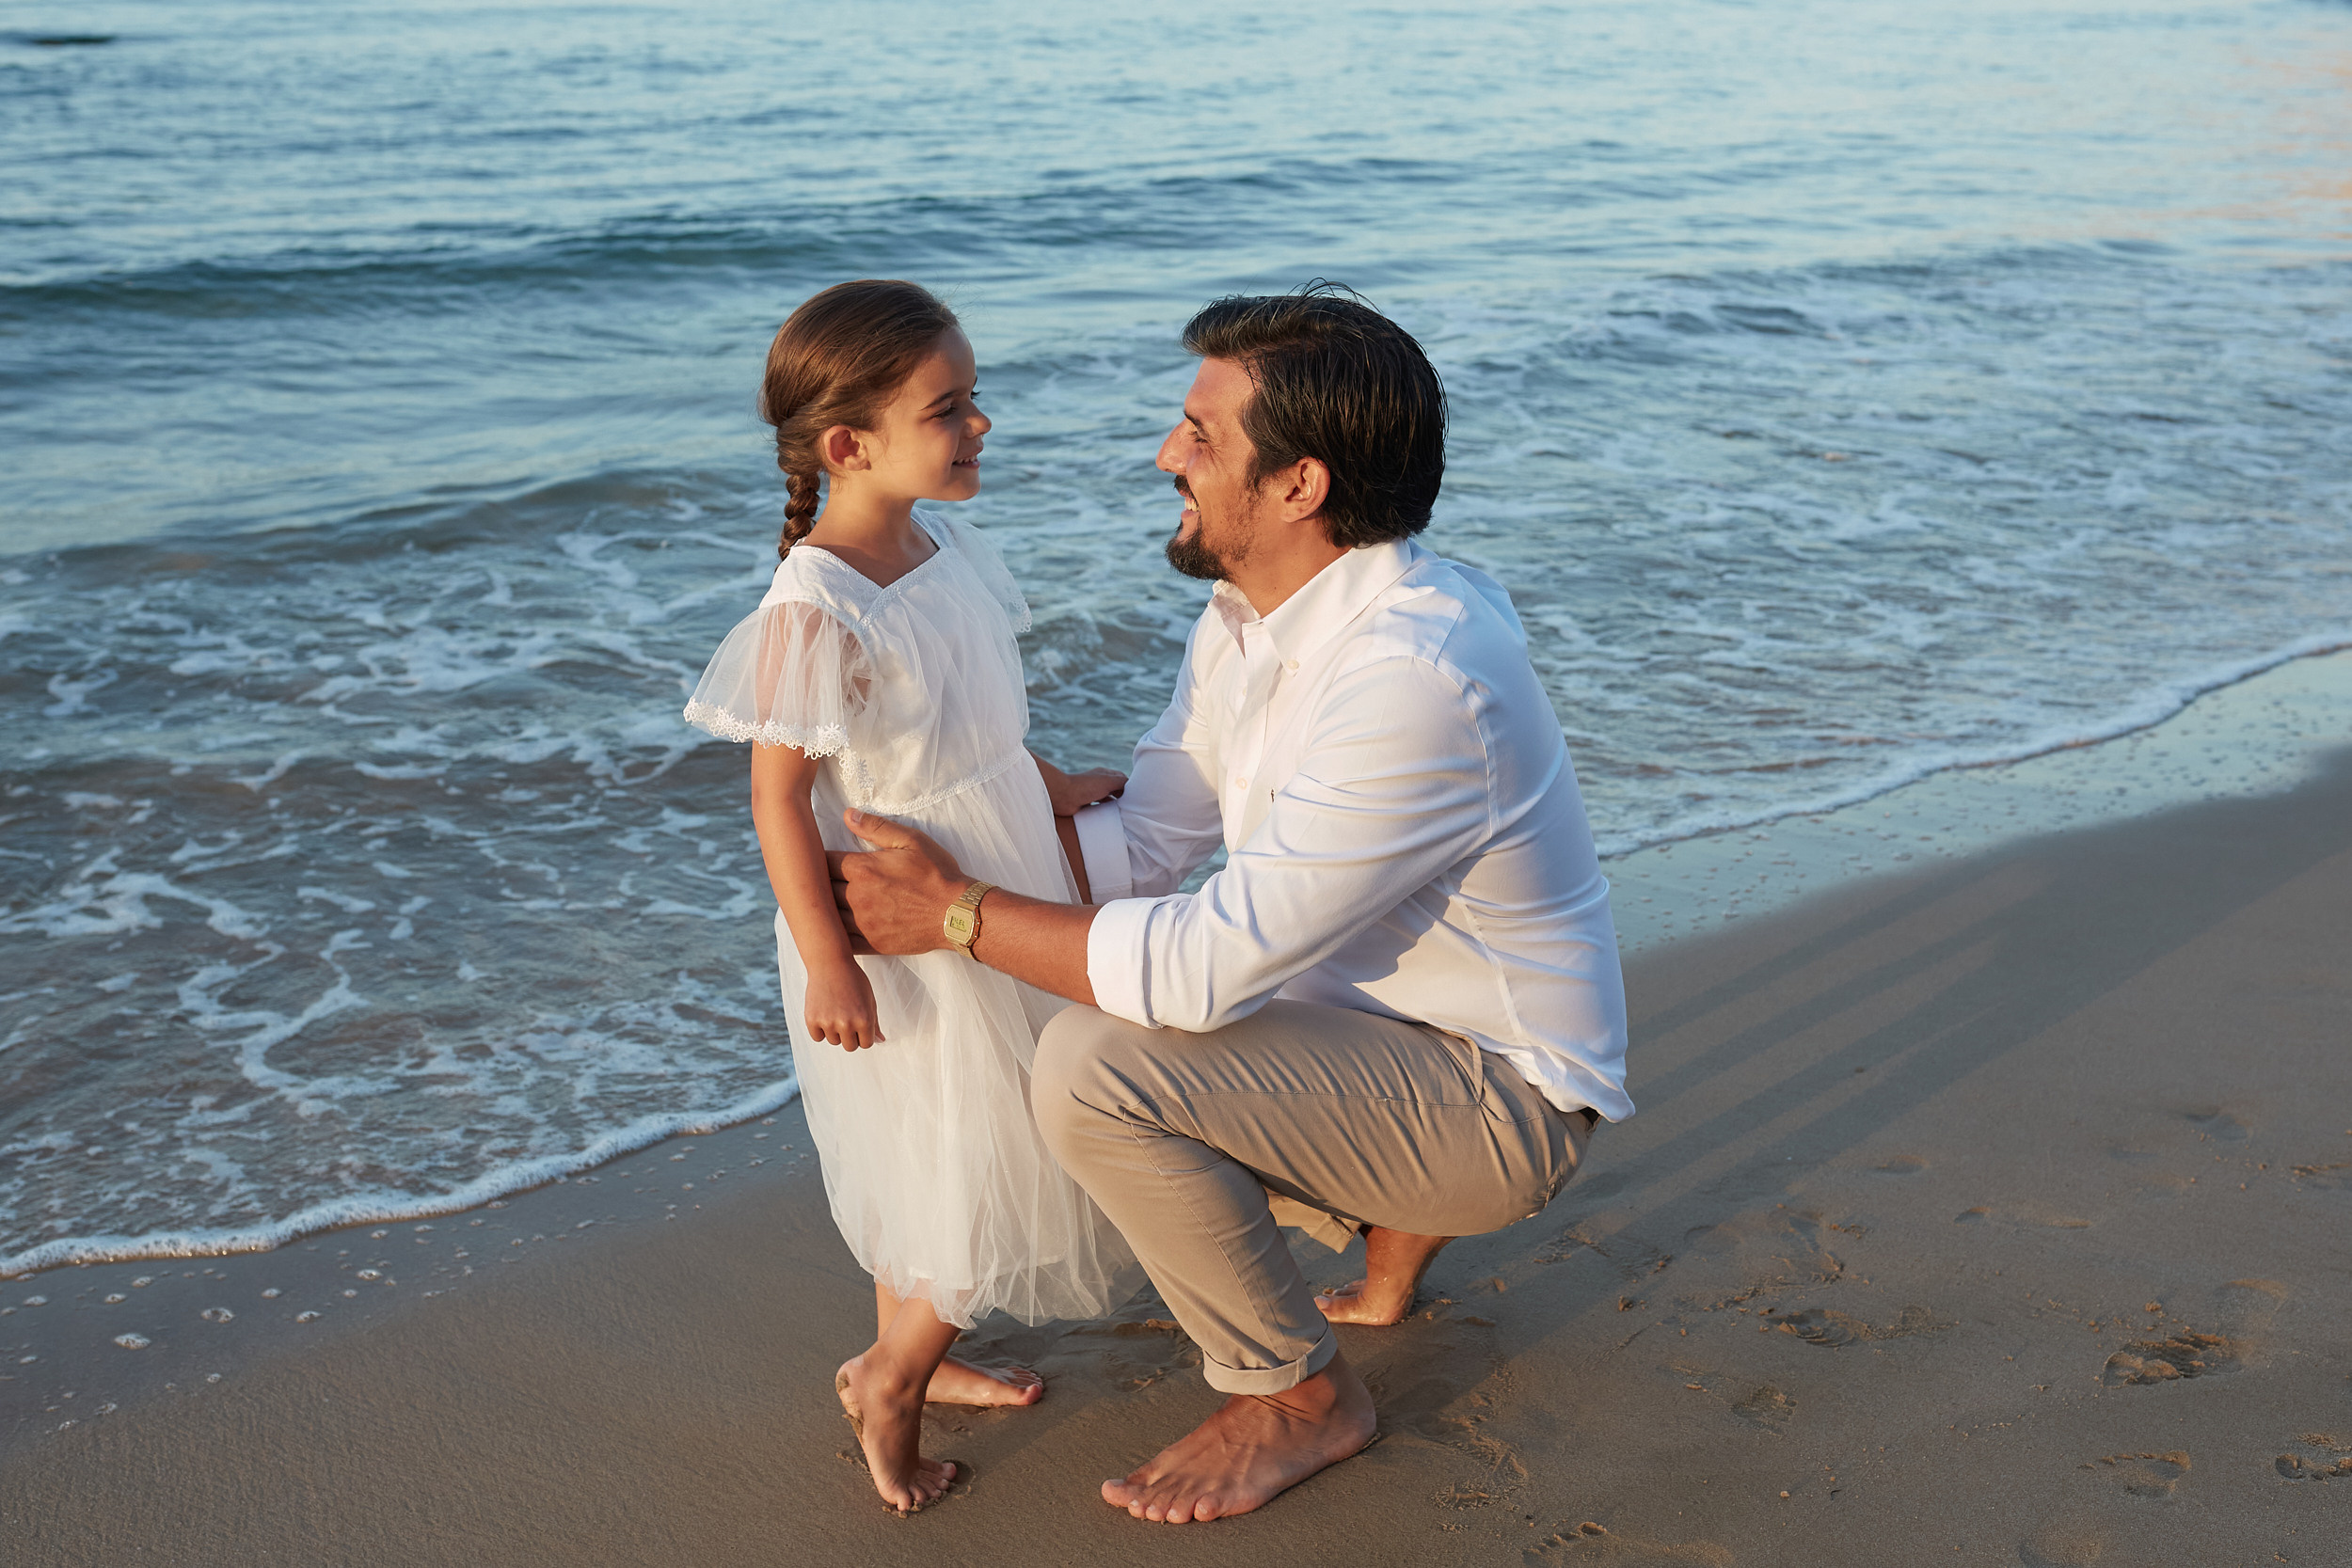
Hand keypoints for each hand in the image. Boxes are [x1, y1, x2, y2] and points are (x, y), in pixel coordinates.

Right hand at [805, 958, 883, 1050]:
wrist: (830, 963)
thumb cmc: (853, 980)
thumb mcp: (869, 999)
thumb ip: (874, 1022)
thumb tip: (880, 1041)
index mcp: (864, 1020)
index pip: (866, 1044)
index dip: (864, 1035)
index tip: (859, 1024)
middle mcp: (847, 1024)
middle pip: (850, 1046)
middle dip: (850, 1036)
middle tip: (846, 1017)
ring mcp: (828, 1022)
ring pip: (834, 1041)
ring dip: (835, 1031)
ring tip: (835, 1010)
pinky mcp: (812, 1019)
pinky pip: (817, 1037)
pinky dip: (820, 1029)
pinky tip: (824, 1012)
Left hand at [827, 809, 969, 956]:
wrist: (957, 913)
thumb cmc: (937, 873)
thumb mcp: (911, 840)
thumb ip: (875, 827)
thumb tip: (847, 814)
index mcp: (862, 870)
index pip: (823, 862)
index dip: (817, 858)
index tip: (816, 857)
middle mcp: (857, 897)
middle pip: (821, 889)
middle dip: (817, 883)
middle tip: (814, 879)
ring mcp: (863, 924)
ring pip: (827, 916)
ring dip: (822, 908)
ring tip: (820, 902)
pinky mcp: (872, 944)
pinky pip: (841, 941)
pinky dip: (833, 934)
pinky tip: (833, 927)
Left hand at [1044, 765, 1125, 817]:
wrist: (1063, 796)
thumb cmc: (1086, 786)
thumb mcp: (1108, 781)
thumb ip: (1122, 782)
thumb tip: (1133, 787)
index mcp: (1104, 774)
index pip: (1121, 779)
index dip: (1129, 786)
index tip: (1137, 796)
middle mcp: (1098, 782)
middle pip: (1115, 789)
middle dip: (1123, 796)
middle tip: (1132, 807)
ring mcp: (1092, 793)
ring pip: (1107, 798)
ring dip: (1114, 804)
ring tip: (1123, 813)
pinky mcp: (1086, 803)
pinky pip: (1099, 807)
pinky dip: (1105, 810)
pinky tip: (1110, 816)